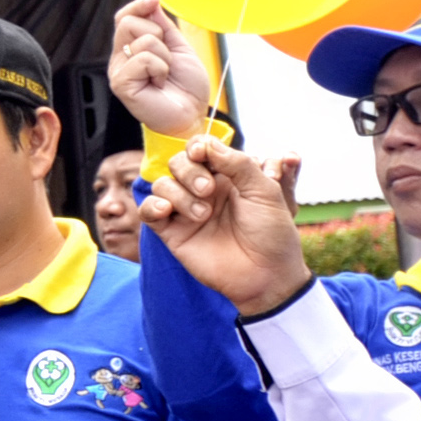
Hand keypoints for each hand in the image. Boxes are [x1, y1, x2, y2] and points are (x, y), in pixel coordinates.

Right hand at [108, 0, 217, 136]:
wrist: (190, 115)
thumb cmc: (186, 88)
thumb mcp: (179, 48)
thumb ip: (163, 26)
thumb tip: (152, 1)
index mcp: (132, 48)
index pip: (125, 17)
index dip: (138, 5)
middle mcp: (121, 58)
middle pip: (128, 22)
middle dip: (158, 35)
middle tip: (166, 58)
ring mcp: (119, 70)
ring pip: (142, 40)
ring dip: (164, 57)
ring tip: (164, 74)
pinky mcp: (121, 83)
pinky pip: (143, 59)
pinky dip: (160, 68)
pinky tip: (159, 82)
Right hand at [139, 136, 316, 316]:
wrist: (267, 275)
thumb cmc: (271, 233)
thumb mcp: (265, 191)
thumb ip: (238, 163)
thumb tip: (207, 145)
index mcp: (227, 177)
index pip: (201, 149)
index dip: (197, 147)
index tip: (201, 154)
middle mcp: (204, 191)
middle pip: (178, 163)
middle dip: (189, 172)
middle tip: (208, 191)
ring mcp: (186, 211)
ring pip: (161, 185)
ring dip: (179, 194)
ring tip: (203, 215)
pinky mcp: (172, 232)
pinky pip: (148, 211)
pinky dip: (153, 206)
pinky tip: (167, 212)